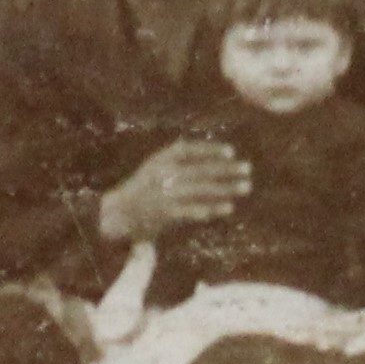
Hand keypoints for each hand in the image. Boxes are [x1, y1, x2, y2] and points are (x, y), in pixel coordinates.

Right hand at [99, 138, 252, 240]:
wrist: (117, 213)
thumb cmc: (141, 188)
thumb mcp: (154, 165)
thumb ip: (176, 157)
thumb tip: (208, 150)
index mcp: (160, 160)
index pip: (189, 150)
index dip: (210, 150)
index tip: (231, 151)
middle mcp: (163, 175)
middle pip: (200, 170)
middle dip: (226, 170)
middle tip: (247, 169)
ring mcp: (165, 195)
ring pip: (201, 190)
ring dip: (225, 189)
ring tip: (246, 187)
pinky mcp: (165, 214)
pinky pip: (193, 210)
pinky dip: (211, 208)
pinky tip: (228, 208)